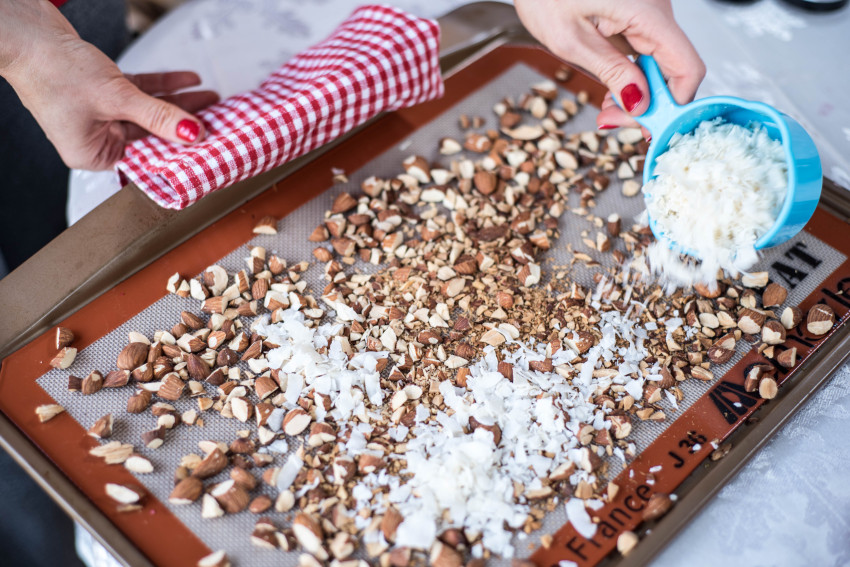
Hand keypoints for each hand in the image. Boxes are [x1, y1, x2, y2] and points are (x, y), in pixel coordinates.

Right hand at [0, 0, 217, 170]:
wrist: (26, 31)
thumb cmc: (52, 69)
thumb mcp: (117, 97)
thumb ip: (158, 116)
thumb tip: (192, 132)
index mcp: (91, 154)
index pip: (146, 158)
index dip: (178, 152)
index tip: (207, 147)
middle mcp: (94, 138)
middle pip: (151, 134)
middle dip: (184, 124)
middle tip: (218, 119)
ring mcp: (98, 114)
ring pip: (148, 112)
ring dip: (179, 103)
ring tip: (211, 98)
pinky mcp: (101, 91)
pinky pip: (139, 93)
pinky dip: (162, 87)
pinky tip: (188, 81)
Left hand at [515, 0, 704, 130]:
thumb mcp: (571, 39)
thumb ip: (610, 71)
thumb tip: (639, 103)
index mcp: (647, 12)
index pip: (686, 68)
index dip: (671, 104)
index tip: (644, 126)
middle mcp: (657, 9)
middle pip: (674, 70)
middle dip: (648, 103)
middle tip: (611, 120)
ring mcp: (650, 11)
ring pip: (661, 64)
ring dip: (638, 92)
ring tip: (607, 108)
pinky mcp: (638, 15)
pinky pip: (648, 52)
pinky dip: (633, 74)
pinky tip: (612, 88)